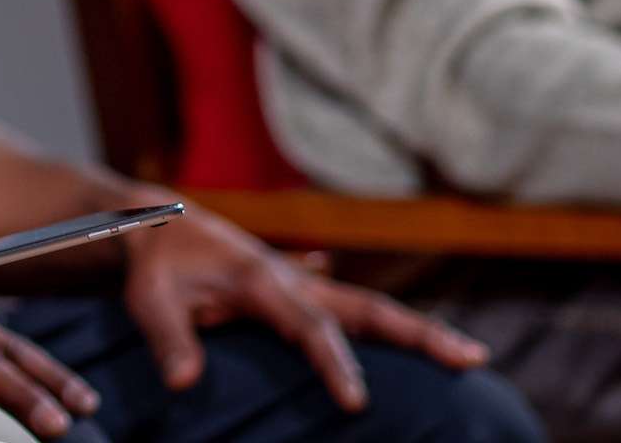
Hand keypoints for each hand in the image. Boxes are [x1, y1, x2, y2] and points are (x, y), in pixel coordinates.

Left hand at [121, 196, 487, 409]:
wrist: (155, 219)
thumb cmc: (154, 263)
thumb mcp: (149, 300)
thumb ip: (169, 338)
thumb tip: (184, 382)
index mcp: (261, 280)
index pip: (309, 329)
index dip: (334, 364)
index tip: (357, 401)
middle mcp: (292, 278)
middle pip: (365, 308)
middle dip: (417, 335)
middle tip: (471, 358)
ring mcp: (300, 280)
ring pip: (366, 306)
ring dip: (414, 330)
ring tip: (467, 355)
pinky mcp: (297, 286)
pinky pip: (348, 308)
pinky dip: (381, 324)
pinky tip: (415, 339)